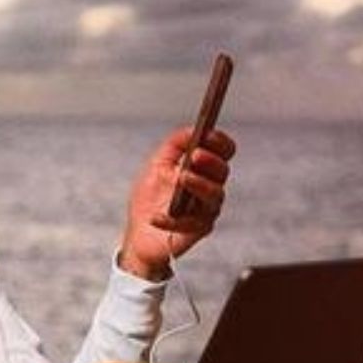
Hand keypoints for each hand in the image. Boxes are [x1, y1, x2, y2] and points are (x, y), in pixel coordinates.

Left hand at [119, 127, 235, 280]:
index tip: (209, 134)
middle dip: (211, 161)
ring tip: (181, 178)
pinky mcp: (198, 230)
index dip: (220, 142)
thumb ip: (174, 146)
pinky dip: (171, 219)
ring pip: (215, 195)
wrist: (139, 233)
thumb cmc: (150, 199)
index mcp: (202, 170)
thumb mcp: (156, 165)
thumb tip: (191, 130)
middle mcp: (209, 188)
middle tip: (195, 155)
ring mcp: (206, 209)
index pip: (223, 153)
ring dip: (198, 184)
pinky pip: (191, 223)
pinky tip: (156, 217)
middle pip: (222, 171)